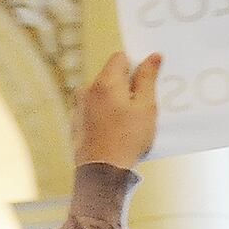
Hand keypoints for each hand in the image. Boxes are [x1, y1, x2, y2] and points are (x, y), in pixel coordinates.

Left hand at [73, 50, 160, 170]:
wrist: (102, 171)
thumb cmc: (127, 139)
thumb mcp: (145, 106)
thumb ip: (148, 78)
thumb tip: (152, 57)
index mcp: (104, 83)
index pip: (120, 58)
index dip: (135, 66)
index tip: (145, 82)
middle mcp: (87, 92)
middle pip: (109, 76)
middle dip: (125, 85)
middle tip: (139, 105)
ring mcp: (79, 108)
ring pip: (101, 94)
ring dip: (114, 101)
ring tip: (127, 121)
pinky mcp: (76, 125)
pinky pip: (93, 111)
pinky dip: (103, 115)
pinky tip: (114, 130)